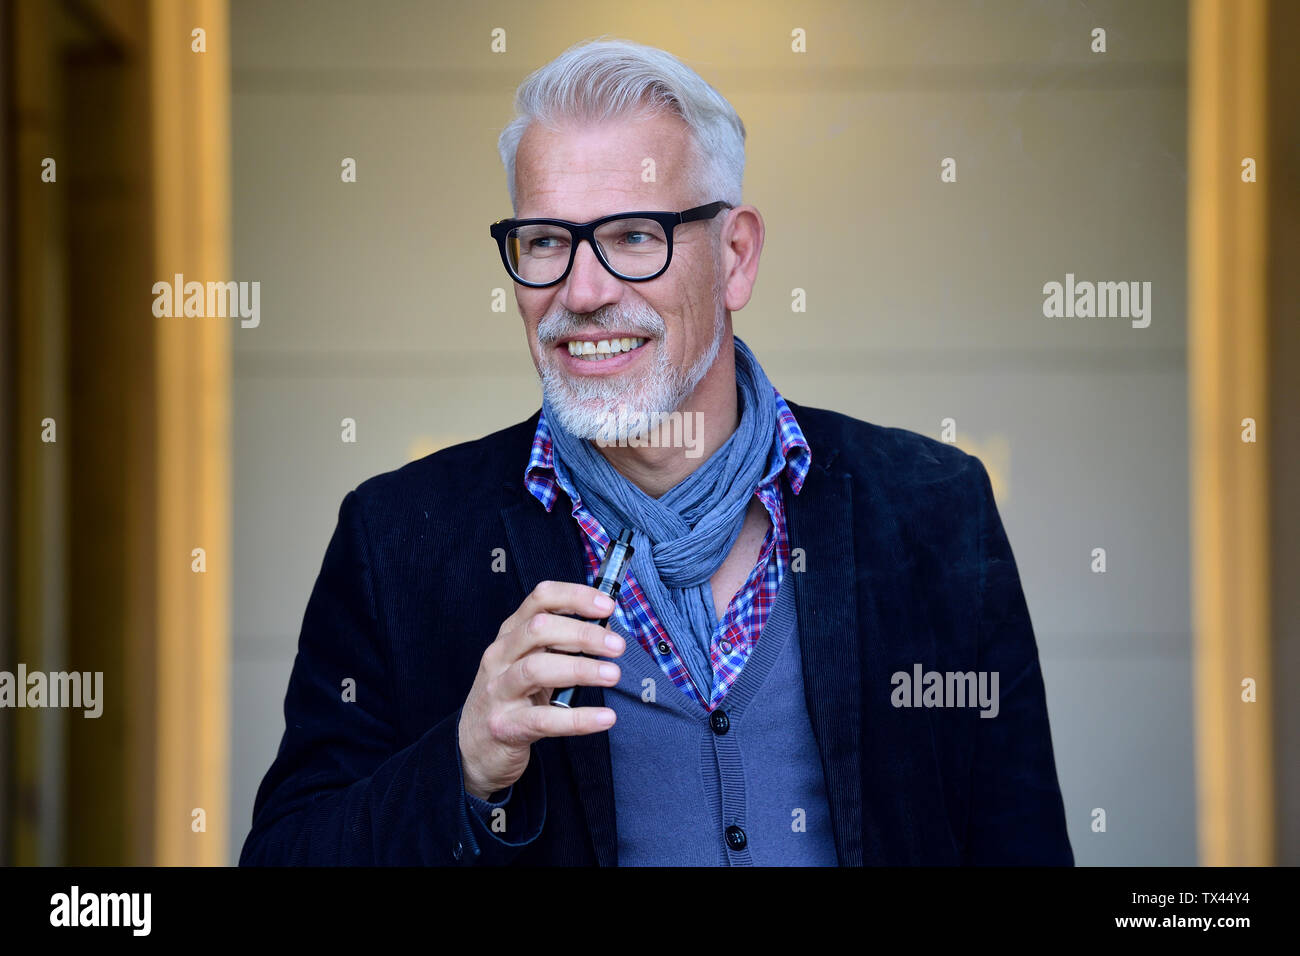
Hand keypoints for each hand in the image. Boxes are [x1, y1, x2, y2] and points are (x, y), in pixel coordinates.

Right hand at [457, 581, 623, 799]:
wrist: (474, 748)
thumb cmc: (512, 698)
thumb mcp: (528, 662)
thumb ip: (559, 644)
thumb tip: (606, 631)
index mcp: (510, 634)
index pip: (540, 599)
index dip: (575, 596)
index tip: (608, 605)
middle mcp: (500, 656)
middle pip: (539, 629)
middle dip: (583, 633)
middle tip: (617, 646)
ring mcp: (498, 691)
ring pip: (536, 669)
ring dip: (581, 669)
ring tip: (613, 675)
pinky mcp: (505, 726)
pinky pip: (543, 720)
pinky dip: (578, 718)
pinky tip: (605, 718)